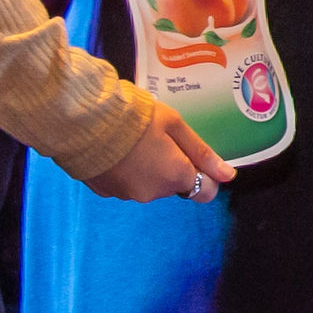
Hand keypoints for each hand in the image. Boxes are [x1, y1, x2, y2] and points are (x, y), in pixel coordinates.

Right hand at [81, 91, 237, 203]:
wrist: (84, 120)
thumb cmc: (135, 117)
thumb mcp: (175, 126)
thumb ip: (202, 153)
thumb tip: (228, 176)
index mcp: (174, 177)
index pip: (205, 192)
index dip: (204, 174)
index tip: (193, 155)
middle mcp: (152, 194)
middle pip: (174, 185)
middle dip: (173, 165)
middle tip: (159, 137)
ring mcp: (126, 195)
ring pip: (149, 185)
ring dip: (148, 168)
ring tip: (134, 140)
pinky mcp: (104, 192)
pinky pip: (125, 184)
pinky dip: (126, 171)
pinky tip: (117, 149)